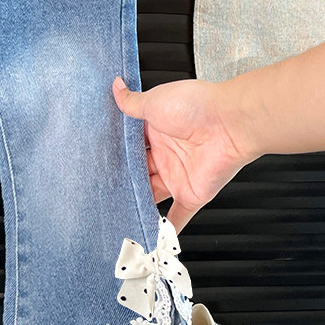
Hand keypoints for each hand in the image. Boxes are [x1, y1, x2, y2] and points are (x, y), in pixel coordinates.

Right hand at [112, 76, 257, 232]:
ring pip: (151, 193)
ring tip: (113, 209)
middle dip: (122, 178)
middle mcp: (166, 154)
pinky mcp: (190, 193)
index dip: (115, 153)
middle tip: (99, 186)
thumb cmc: (195, 106)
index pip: (130, 145)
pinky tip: (154, 237)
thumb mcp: (154, 101)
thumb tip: (116, 88)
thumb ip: (131, 103)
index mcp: (156, 130)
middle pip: (138, 171)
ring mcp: (177, 175)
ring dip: (136, 200)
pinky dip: (167, 228)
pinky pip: (178, 215)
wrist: (229, 122)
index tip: (95, 160)